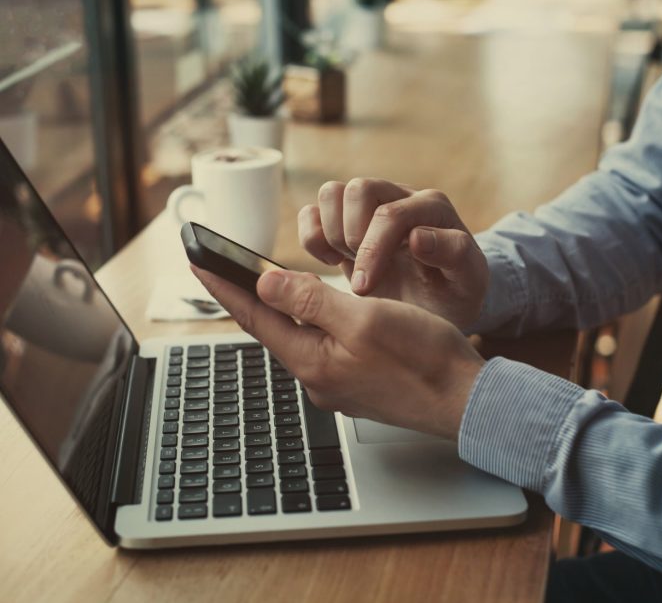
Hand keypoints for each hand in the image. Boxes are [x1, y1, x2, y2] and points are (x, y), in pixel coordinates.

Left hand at [192, 266, 484, 439]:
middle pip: (269, 328)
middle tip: (221, 268)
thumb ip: (310, 301)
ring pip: (294, 335)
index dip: (224, 286)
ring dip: (275, 308)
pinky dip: (306, 320)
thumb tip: (265, 285)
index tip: (198, 261)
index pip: (254, 317)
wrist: (462, 399)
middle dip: (243, 296)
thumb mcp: (363, 319)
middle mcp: (316, 375)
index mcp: (312, 360)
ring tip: (258, 283)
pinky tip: (309, 311)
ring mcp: (335, 380)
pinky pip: (318, 343)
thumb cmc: (422, 359)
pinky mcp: (353, 379)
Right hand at [298, 178, 488, 328]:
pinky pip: (312, 211)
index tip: (366, 288)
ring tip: (349, 263)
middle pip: (358, 189)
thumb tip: (417, 236)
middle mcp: (400, 197)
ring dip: (332, 233)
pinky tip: (331, 261)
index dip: (372, 249)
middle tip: (364, 276)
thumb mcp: (468, 282)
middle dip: (352, 237)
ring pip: (332, 193)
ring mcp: (370, 206)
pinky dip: (313, 236)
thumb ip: (455, 254)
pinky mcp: (345, 221)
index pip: (391, 213)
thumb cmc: (453, 294)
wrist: (437, 305)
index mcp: (433, 207)